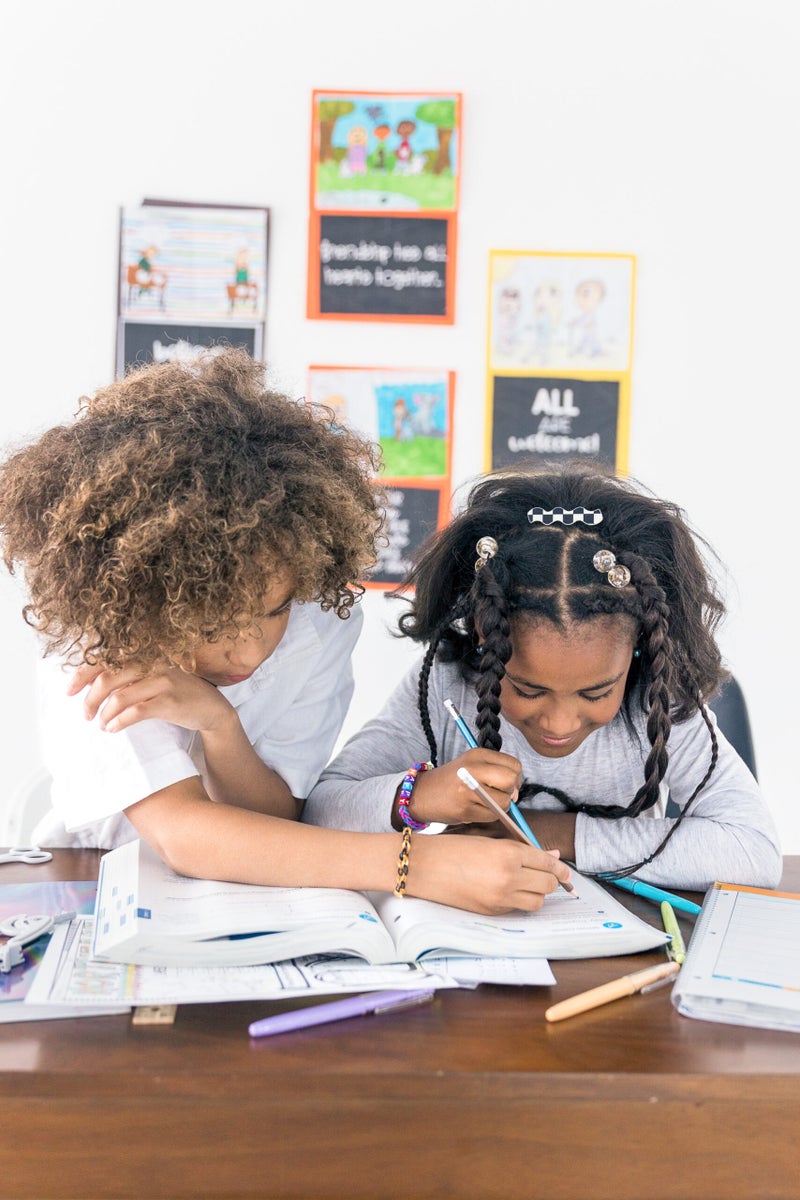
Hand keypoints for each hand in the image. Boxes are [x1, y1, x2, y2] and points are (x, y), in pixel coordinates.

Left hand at [70, 663, 234, 735]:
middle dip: (90, 699)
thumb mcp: (154, 678)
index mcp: (146, 656)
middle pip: (108, 678)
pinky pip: (134, 712)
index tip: (69, 690)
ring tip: (101, 725)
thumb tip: (93, 684)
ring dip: (104, 715)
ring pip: (119, 697)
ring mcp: (162, 681)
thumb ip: (130, 676)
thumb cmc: (179, 694)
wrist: (212, 708)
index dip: (83, 674)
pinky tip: (113, 729)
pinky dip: (118, 722)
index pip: (106, 659)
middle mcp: (153, 664)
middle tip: (85, 715)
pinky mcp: (169, 701)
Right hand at [407, 748, 521, 827]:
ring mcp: (468, 789)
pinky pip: (492, 816)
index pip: (513, 765)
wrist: (422, 793)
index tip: (507, 784)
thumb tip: (516, 790)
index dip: (516, 777)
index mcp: (477, 754)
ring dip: (500, 807)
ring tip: (485, 803)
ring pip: (504, 802)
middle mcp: (473, 769)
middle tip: (500, 795)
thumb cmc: (452, 780)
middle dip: (511, 791)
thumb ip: (496, 770)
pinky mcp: (465, 808)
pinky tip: (477, 810)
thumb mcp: (472, 764)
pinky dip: (489, 815)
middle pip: (510, 780)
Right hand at [410, 833, 571, 914]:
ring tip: (526, 884)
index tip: (565, 872)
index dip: (559, 868)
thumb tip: (550, 856)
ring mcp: (500, 898)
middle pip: (547, 885)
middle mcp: (509, 877)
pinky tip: (508, 891)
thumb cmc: (453, 848)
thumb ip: (521, 849)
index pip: (547, 863)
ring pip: (537, 902)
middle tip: (546, 876)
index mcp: (509, 853)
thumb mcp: (488, 841)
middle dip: (550, 881)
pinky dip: (519, 901)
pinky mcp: (491, 911)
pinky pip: (517, 909)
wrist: (422, 866)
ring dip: (536, 893)